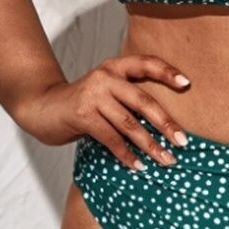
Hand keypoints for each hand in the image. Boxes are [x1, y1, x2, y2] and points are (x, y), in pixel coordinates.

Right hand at [14, 54, 191, 167]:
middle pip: (143, 100)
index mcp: (116, 67)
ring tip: (166, 160)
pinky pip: (111, 138)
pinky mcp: (82, 114)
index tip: (187, 84)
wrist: (40, 107)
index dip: (167, 72)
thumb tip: (165, 125)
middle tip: (183, 142)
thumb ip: (129, 98)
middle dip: (166, 123)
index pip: (146, 63)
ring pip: (129, 123)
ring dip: (150, 145)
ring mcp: (93, 95)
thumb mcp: (106, 92)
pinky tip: (138, 166)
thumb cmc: (82, 103)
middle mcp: (106, 76)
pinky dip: (126, 154)